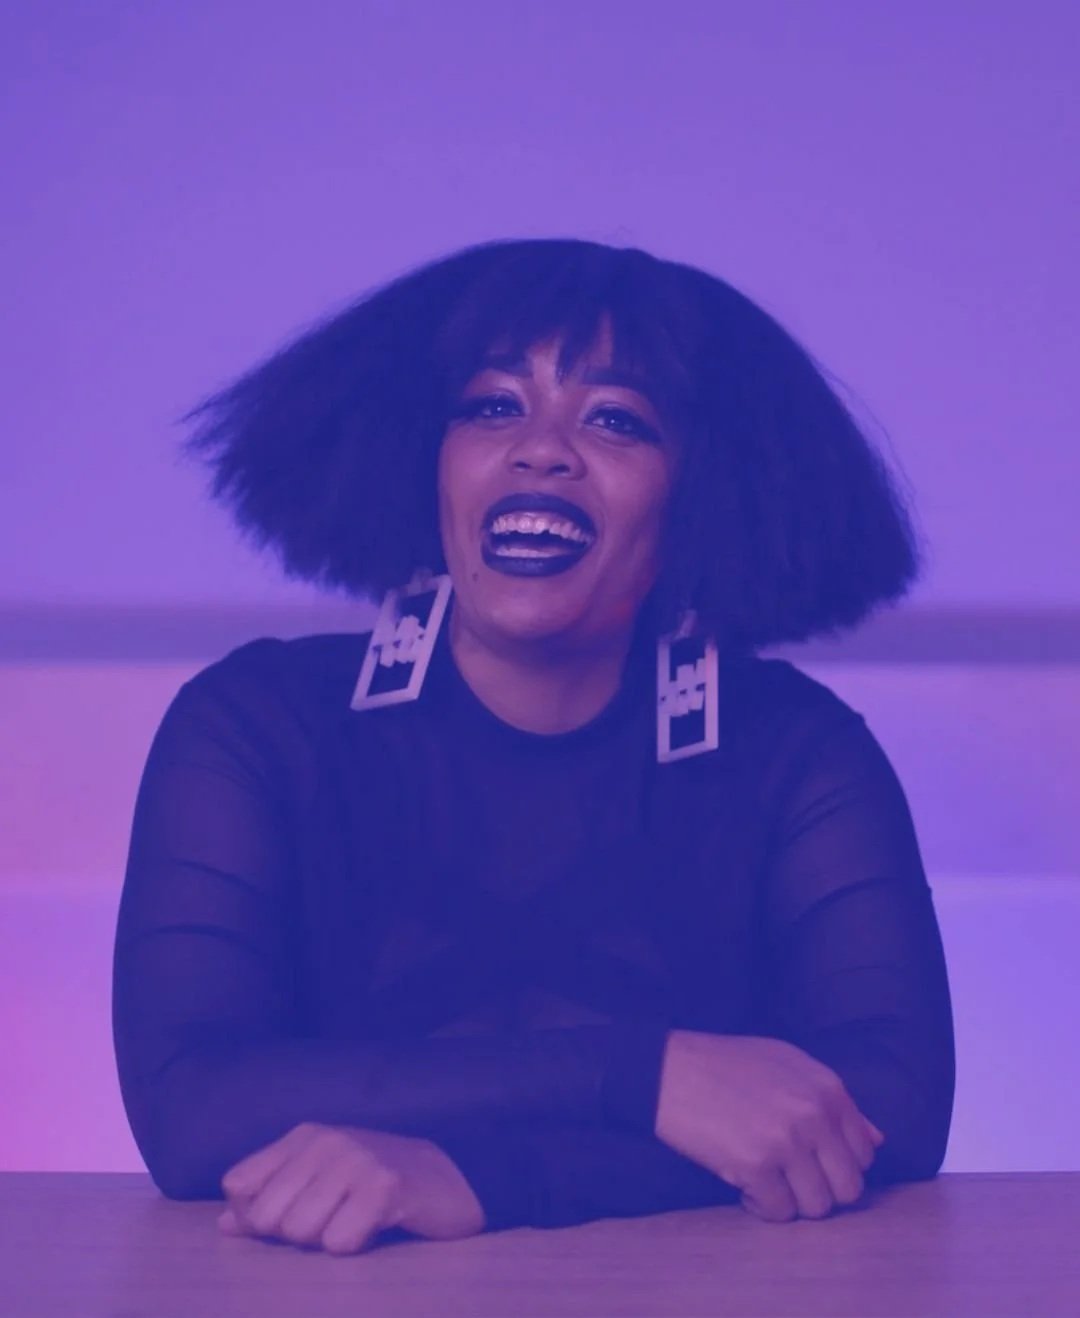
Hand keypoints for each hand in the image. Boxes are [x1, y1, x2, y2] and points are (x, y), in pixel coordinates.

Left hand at [218, 1123, 485, 1253]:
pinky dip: (353, 1245)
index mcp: (304, 1136)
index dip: (254, 1215)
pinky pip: (339, 1242)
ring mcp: (357, 1160)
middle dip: (294, 1234)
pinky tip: (376, 1227)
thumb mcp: (318, 1182)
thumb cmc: (372, 1185)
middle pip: (267, 1217)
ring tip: (355, 1220)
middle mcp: (327, 1141)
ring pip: (300, 1233)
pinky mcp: (386, 1187)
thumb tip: (224, 1223)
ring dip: (326, 1240)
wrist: (447, 1180)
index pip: (238, 1185)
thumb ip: (269, 1200)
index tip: (290, 1214)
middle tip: (333, 1219)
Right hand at [654, 1030, 885, 1223]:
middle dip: (820, 1190)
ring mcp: (786, 1142)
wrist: (668, 1068)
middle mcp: (814, 1115)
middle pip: (848, 1188)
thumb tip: (875, 1141)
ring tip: (767, 1181)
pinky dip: (763, 1207)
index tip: (811, 1163)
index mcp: (827, 1088)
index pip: (864, 1154)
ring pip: (818, 1206)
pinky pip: (779, 1212)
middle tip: (789, 1179)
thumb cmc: (725, 1064)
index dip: (838, 1166)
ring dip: (793, 1202)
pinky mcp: (755, 1166)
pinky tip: (744, 1187)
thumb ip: (833, 1100)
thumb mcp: (786, 1063)